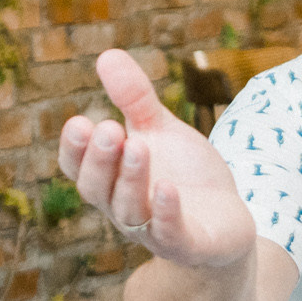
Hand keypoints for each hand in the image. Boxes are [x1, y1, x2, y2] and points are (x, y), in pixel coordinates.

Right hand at [57, 50, 256, 270]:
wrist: (226, 223)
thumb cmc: (185, 176)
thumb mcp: (162, 132)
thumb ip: (135, 100)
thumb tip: (107, 54)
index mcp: (111, 179)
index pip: (78, 168)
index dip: (75, 149)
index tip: (79, 122)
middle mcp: (123, 208)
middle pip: (98, 189)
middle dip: (100, 159)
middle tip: (108, 128)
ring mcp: (153, 231)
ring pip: (130, 210)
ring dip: (130, 178)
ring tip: (137, 145)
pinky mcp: (187, 246)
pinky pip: (169, 234)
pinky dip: (166, 212)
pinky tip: (167, 188)